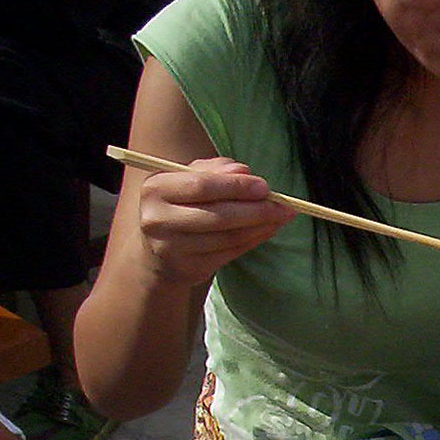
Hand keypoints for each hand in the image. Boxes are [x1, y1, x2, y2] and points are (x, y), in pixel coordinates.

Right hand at [130, 156, 294, 289]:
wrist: (158, 250)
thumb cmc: (179, 205)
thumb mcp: (188, 179)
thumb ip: (215, 170)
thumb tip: (244, 171)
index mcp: (156, 189)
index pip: (202, 186)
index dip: (237, 187)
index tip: (265, 187)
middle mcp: (159, 219)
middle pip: (219, 215)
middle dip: (256, 210)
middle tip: (282, 206)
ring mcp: (173, 247)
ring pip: (228, 237)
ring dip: (261, 227)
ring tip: (280, 217)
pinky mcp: (189, 268)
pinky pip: (230, 253)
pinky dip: (253, 240)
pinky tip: (267, 230)